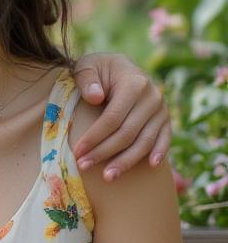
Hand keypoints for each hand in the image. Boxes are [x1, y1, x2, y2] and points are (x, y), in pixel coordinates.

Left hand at [71, 53, 169, 178]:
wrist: (120, 67)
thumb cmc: (98, 69)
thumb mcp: (87, 65)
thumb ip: (87, 78)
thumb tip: (95, 97)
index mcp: (133, 83)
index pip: (112, 117)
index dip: (95, 137)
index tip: (78, 152)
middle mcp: (152, 97)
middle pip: (127, 133)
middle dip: (104, 152)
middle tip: (84, 166)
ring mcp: (161, 110)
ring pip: (145, 141)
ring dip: (127, 161)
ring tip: (108, 177)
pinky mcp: (165, 119)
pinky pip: (164, 139)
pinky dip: (159, 153)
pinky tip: (149, 166)